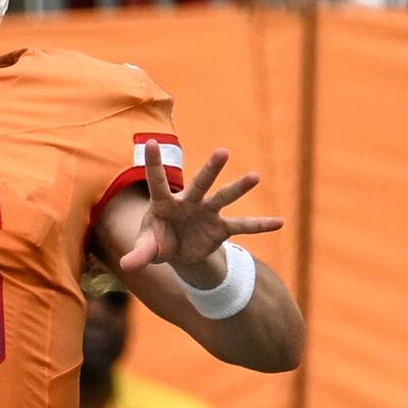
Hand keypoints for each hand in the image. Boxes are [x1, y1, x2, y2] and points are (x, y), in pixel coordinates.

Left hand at [118, 147, 282, 274]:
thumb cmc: (157, 242)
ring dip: (239, 188)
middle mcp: (188, 202)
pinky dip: (260, 226)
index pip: (157, 182)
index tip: (148, 142)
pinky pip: (242, 227)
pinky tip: (279, 222)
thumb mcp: (147, 249)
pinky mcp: (220, 229)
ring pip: (224, 198)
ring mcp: (207, 213)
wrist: (176, 251)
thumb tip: (128, 266)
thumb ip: (139, 254)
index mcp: (164, 203)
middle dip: (211, 169)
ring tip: (255, 176)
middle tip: (222, 152)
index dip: (153, 164)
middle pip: (200, 183)